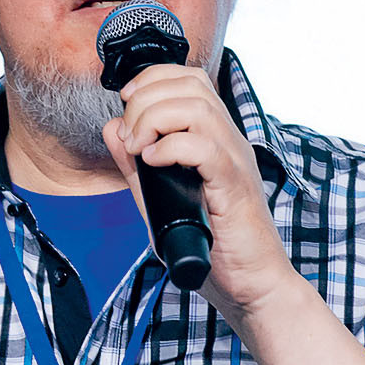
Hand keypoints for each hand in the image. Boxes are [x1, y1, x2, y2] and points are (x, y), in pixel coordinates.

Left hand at [103, 64, 298, 321]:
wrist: (251, 285)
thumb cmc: (214, 247)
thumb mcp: (161, 198)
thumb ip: (136, 166)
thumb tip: (113, 129)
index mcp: (217, 138)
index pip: (190, 80)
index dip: (152, 79)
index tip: (126, 104)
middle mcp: (230, 142)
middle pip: (191, 85)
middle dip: (146, 99)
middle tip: (130, 135)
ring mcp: (236, 161)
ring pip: (197, 108)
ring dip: (155, 118)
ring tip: (139, 148)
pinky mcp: (235, 187)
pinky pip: (205, 149)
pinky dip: (171, 148)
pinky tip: (153, 163)